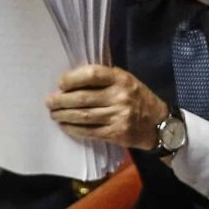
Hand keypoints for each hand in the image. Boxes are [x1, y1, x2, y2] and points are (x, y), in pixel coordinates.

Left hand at [46, 65, 167, 150]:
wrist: (159, 123)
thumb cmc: (138, 98)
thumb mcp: (127, 80)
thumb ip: (105, 78)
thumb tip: (73, 80)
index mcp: (121, 79)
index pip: (92, 74)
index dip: (72, 79)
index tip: (61, 84)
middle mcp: (120, 96)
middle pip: (83, 98)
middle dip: (62, 100)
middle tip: (50, 102)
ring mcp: (118, 116)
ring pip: (83, 116)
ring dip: (64, 116)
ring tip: (54, 114)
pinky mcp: (116, 133)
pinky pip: (89, 131)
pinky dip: (74, 129)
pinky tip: (66, 126)